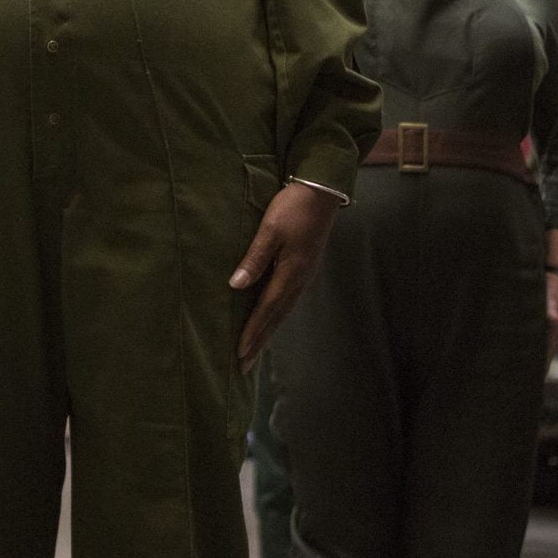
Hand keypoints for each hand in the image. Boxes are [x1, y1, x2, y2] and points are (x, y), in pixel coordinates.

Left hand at [230, 182, 342, 369]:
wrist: (321, 192)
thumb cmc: (292, 207)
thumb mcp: (270, 230)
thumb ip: (254, 258)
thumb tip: (236, 285)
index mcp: (291, 273)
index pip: (266, 310)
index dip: (252, 333)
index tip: (239, 354)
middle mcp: (299, 280)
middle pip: (276, 318)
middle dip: (259, 341)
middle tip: (244, 366)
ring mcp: (304, 275)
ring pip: (283, 311)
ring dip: (268, 331)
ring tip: (254, 349)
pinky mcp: (304, 268)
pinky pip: (287, 300)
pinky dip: (276, 315)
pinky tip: (270, 318)